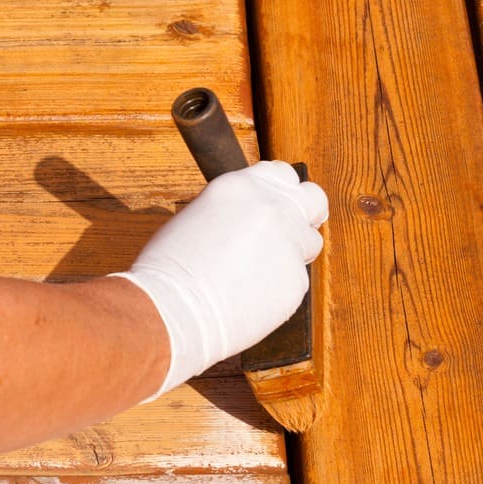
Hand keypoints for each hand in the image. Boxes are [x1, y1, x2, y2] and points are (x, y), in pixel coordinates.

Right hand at [113, 161, 328, 399]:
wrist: (172, 309)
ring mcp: (288, 243)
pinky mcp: (295, 280)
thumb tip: (249, 221)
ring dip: (293, 253)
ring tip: (260, 271)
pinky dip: (279, 288)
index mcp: (241, 186)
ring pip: (310, 242)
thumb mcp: (197, 217)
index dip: (283, 192)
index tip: (282, 204)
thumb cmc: (169, 270)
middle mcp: (271, 207)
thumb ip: (234, 212)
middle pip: (313, 198)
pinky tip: (250, 295)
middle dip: (307, 213)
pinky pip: (296, 280)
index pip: (282, 174)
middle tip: (295, 230)